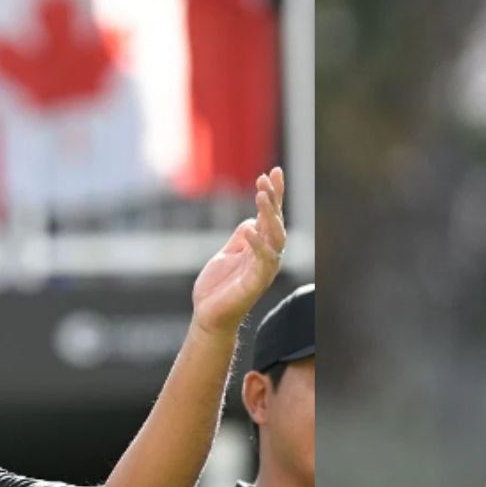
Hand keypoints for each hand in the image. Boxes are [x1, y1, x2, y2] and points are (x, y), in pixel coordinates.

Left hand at [191, 167, 284, 337]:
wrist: (208, 315)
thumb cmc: (218, 287)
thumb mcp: (228, 252)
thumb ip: (242, 237)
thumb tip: (252, 220)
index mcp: (261, 247)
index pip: (271, 216)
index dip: (275, 194)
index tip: (274, 171)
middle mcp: (267, 256)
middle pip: (278, 223)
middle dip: (274, 199)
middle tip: (267, 178)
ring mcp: (263, 270)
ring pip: (275, 238)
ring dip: (269, 216)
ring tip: (261, 194)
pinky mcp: (255, 283)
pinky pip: (262, 260)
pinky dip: (257, 244)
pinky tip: (250, 228)